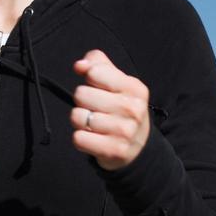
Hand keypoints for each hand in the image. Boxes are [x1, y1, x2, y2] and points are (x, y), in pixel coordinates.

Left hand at [70, 49, 150, 170]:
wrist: (138, 146)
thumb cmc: (122, 108)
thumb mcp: (118, 82)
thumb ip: (98, 65)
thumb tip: (80, 65)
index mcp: (134, 88)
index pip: (94, 72)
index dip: (90, 80)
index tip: (99, 89)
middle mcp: (132, 108)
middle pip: (81, 94)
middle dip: (82, 102)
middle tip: (96, 109)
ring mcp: (124, 131)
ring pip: (77, 116)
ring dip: (80, 121)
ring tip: (94, 124)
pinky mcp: (113, 150)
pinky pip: (78, 138)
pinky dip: (80, 138)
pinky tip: (93, 138)